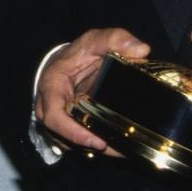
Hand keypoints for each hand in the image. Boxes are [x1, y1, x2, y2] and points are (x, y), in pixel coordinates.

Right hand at [36, 27, 148, 155]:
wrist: (68, 60)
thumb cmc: (79, 53)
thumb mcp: (95, 40)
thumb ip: (116, 39)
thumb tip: (142, 49)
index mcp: (52, 88)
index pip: (54, 117)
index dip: (73, 133)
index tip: (97, 141)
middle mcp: (49, 109)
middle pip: (63, 137)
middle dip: (91, 147)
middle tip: (119, 150)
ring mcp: (58, 121)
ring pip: (72, 144)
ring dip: (97, 150)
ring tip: (124, 151)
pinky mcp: (70, 127)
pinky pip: (80, 142)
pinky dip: (99, 147)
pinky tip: (121, 148)